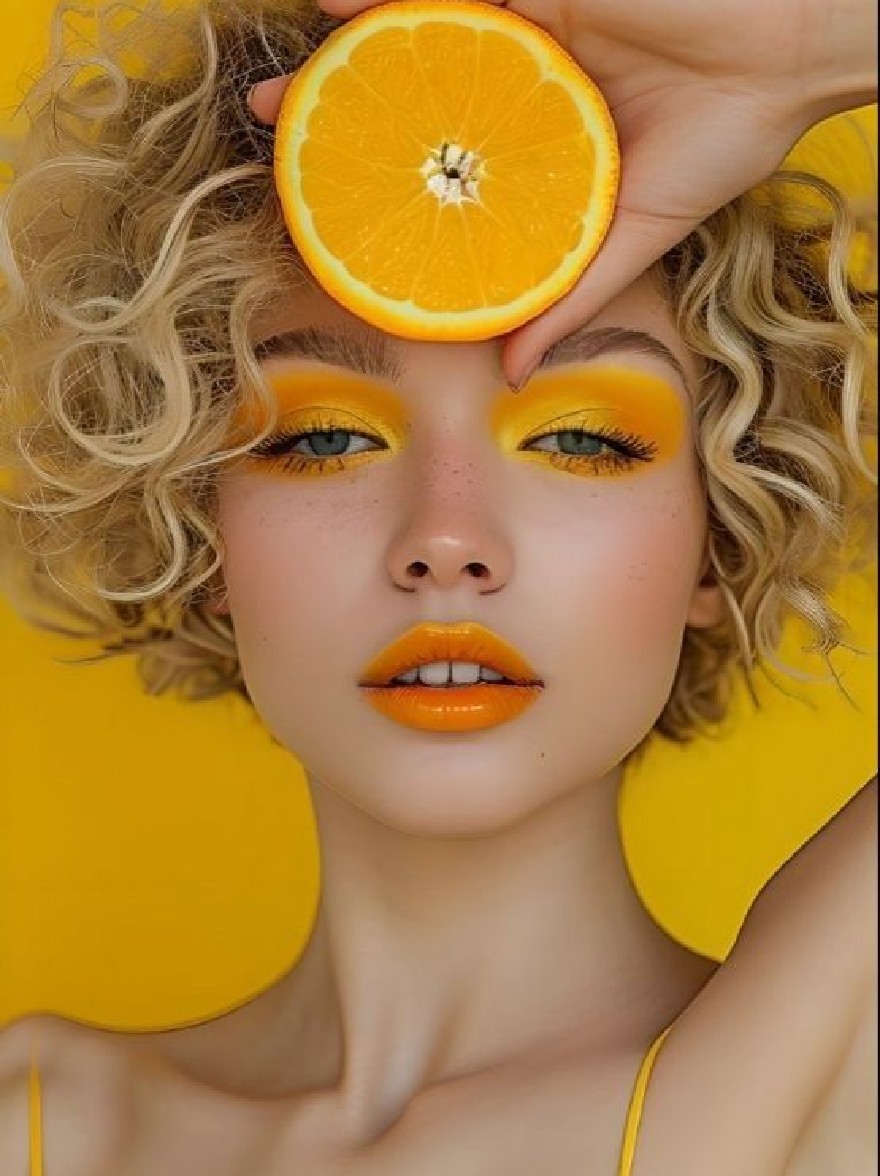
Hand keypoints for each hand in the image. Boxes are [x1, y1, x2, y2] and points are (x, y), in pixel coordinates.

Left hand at [249, 0, 876, 385]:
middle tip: (276, 132)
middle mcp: (523, 79)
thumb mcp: (638, 231)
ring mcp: (528, 21)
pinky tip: (333, 4)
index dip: (384, 179)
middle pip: (413, 95)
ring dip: (345, 55)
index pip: (444, 159)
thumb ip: (572, 292)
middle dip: (341, 114)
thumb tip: (514, 370)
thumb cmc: (732, 136)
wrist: (793, 49)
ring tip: (282, 88)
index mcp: (542, 138)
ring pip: (417, 33)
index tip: (326, 204)